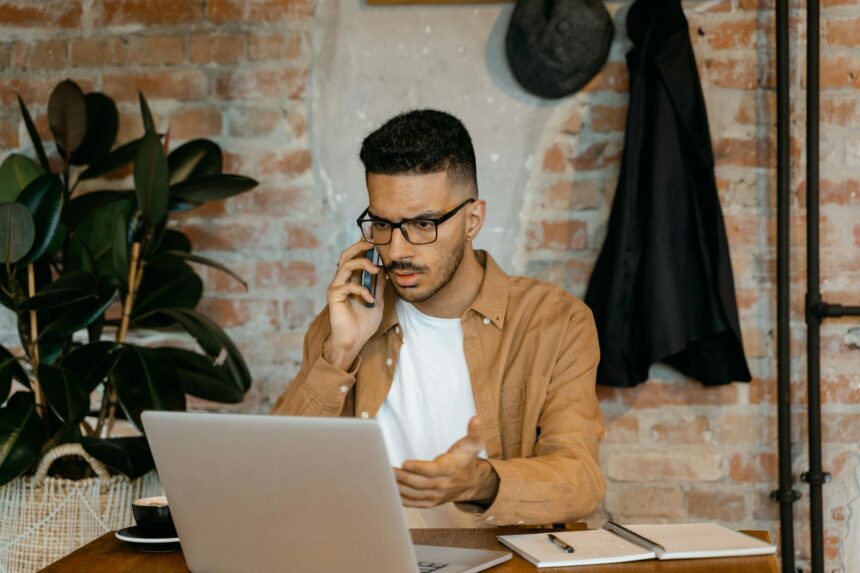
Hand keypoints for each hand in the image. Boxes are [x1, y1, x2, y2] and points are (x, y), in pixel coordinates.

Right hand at [322, 239, 385, 369]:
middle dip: (359, 247)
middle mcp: (341, 281)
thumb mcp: (377, 301)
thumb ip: (379, 286)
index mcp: (351, 281)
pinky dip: (362, 290)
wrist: (354, 340)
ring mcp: (336, 288)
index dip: (362, 248)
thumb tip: (384, 270)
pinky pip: (348, 286)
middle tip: (372, 244)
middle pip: (346, 256)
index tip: (375, 241)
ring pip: (345, 265)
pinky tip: (370, 299)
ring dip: (362, 264)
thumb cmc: (363, 323)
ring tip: (376, 270)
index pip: (354, 258)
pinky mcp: (334, 296)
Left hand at [393, 416, 499, 508]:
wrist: (471, 483)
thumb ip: (474, 432)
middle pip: (420, 484)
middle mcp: (442, 484)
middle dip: (403, 478)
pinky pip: (414, 503)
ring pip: (415, 495)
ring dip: (399, 488)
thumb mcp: (472, 445)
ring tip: (384, 478)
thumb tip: (476, 419)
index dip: (419, 468)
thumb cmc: (466, 460)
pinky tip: (390, 491)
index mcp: (449, 469)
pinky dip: (402, 499)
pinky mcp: (430, 502)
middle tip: (386, 470)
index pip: (433, 470)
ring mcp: (436, 495)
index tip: (404, 463)